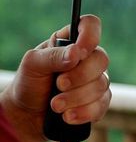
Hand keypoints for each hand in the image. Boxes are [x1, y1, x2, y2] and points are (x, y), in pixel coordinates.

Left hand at [0, 14, 110, 141]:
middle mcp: (88, 59)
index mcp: (71, 42)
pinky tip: (67, 116)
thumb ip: (53, 56)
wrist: (27, 115)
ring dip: (76, 98)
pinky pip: (102, 105)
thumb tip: (76, 54)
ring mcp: (97, 80)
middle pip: (101, 59)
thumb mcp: (32, 64)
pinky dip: (83, 112)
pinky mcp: (99, 102)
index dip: (90, 36)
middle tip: (58, 85)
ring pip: (101, 85)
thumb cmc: (29, 83)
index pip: (91, 25)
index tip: (78, 53)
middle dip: (79, 76)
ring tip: (55, 105)